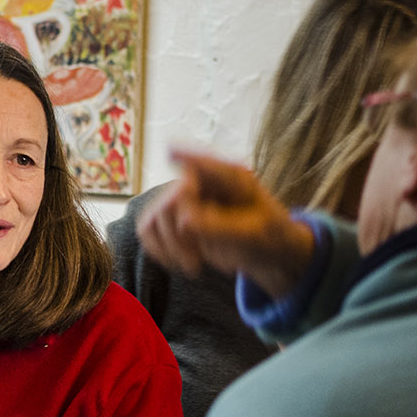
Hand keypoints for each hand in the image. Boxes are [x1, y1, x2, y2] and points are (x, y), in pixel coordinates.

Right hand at [137, 147, 315, 297]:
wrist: (268, 252)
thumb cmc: (269, 236)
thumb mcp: (252, 233)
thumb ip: (220, 226)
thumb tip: (183, 221)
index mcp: (232, 177)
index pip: (204, 162)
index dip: (184, 154)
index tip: (170, 151)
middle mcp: (204, 181)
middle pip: (170, 199)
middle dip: (176, 236)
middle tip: (195, 264)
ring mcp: (187, 197)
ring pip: (153, 216)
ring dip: (167, 246)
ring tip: (191, 265)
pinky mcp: (174, 216)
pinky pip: (148, 227)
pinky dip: (157, 248)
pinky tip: (176, 262)